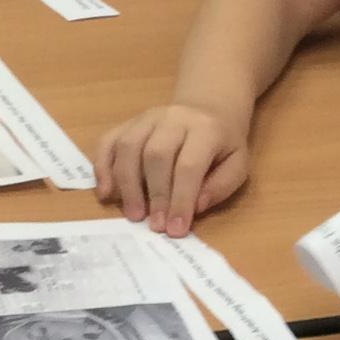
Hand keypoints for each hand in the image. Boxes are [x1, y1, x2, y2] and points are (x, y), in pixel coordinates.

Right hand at [95, 102, 250, 232]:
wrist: (206, 110)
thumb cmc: (222, 146)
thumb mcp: (237, 165)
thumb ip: (220, 186)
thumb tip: (195, 206)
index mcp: (205, 129)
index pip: (189, 166)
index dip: (181, 199)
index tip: (176, 229)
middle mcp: (173, 118)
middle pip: (156, 155)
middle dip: (155, 195)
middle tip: (155, 226)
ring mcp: (146, 118)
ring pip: (129, 147)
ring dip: (127, 185)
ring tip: (133, 214)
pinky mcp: (128, 123)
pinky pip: (108, 142)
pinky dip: (102, 167)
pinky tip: (105, 193)